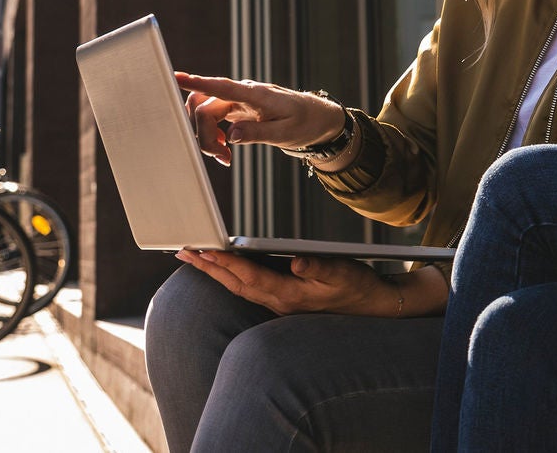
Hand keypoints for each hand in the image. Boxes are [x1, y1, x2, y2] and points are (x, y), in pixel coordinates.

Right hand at [174, 72, 344, 165]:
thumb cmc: (305, 123)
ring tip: (225, 155)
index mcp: (256, 95)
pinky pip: (213, 118)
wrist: (316, 118)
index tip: (175, 76)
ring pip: (205, 113)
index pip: (222, 86)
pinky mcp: (236, 108)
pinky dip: (213, 135)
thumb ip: (258, 134)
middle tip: (223, 158)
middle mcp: (242, 93)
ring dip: (207, 135)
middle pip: (205, 108)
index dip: (197, 82)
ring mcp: (237, 100)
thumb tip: (231, 137)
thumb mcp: (286, 133)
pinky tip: (226, 149)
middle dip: (205, 134)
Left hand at [174, 250, 395, 315]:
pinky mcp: (284, 296)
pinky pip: (249, 285)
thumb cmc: (357, 288)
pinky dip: (232, 274)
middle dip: (207, 267)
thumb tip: (297, 262)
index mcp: (289, 294)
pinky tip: (225, 265)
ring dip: (216, 271)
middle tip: (183, 251)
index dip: (224, 263)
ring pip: (239, 285)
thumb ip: (319, 268)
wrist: (373, 306)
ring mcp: (280, 301)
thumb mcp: (342, 274)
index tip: (203, 250)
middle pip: (234, 283)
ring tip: (195, 256)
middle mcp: (279, 300)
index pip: (248, 276)